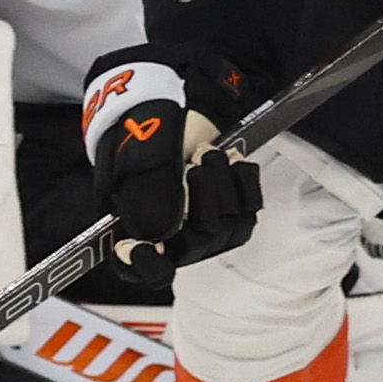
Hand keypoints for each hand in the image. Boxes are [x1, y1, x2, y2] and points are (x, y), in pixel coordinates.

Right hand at [84, 58, 263, 270]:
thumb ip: (145, 194)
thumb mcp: (135, 157)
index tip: (138, 246)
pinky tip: (231, 161)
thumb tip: (158, 232)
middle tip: (190, 161)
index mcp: (134, 228)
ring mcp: (205, 232)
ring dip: (221, 183)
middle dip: (199, 196)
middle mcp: (171, 240)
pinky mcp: (235, 217)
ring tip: (208, 153)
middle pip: (194, 243)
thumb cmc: (144, 134)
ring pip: (226, 228)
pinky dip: (243, 182)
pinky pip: (248, 211)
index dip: (140, 263)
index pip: (137, 267)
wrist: (175, 114)